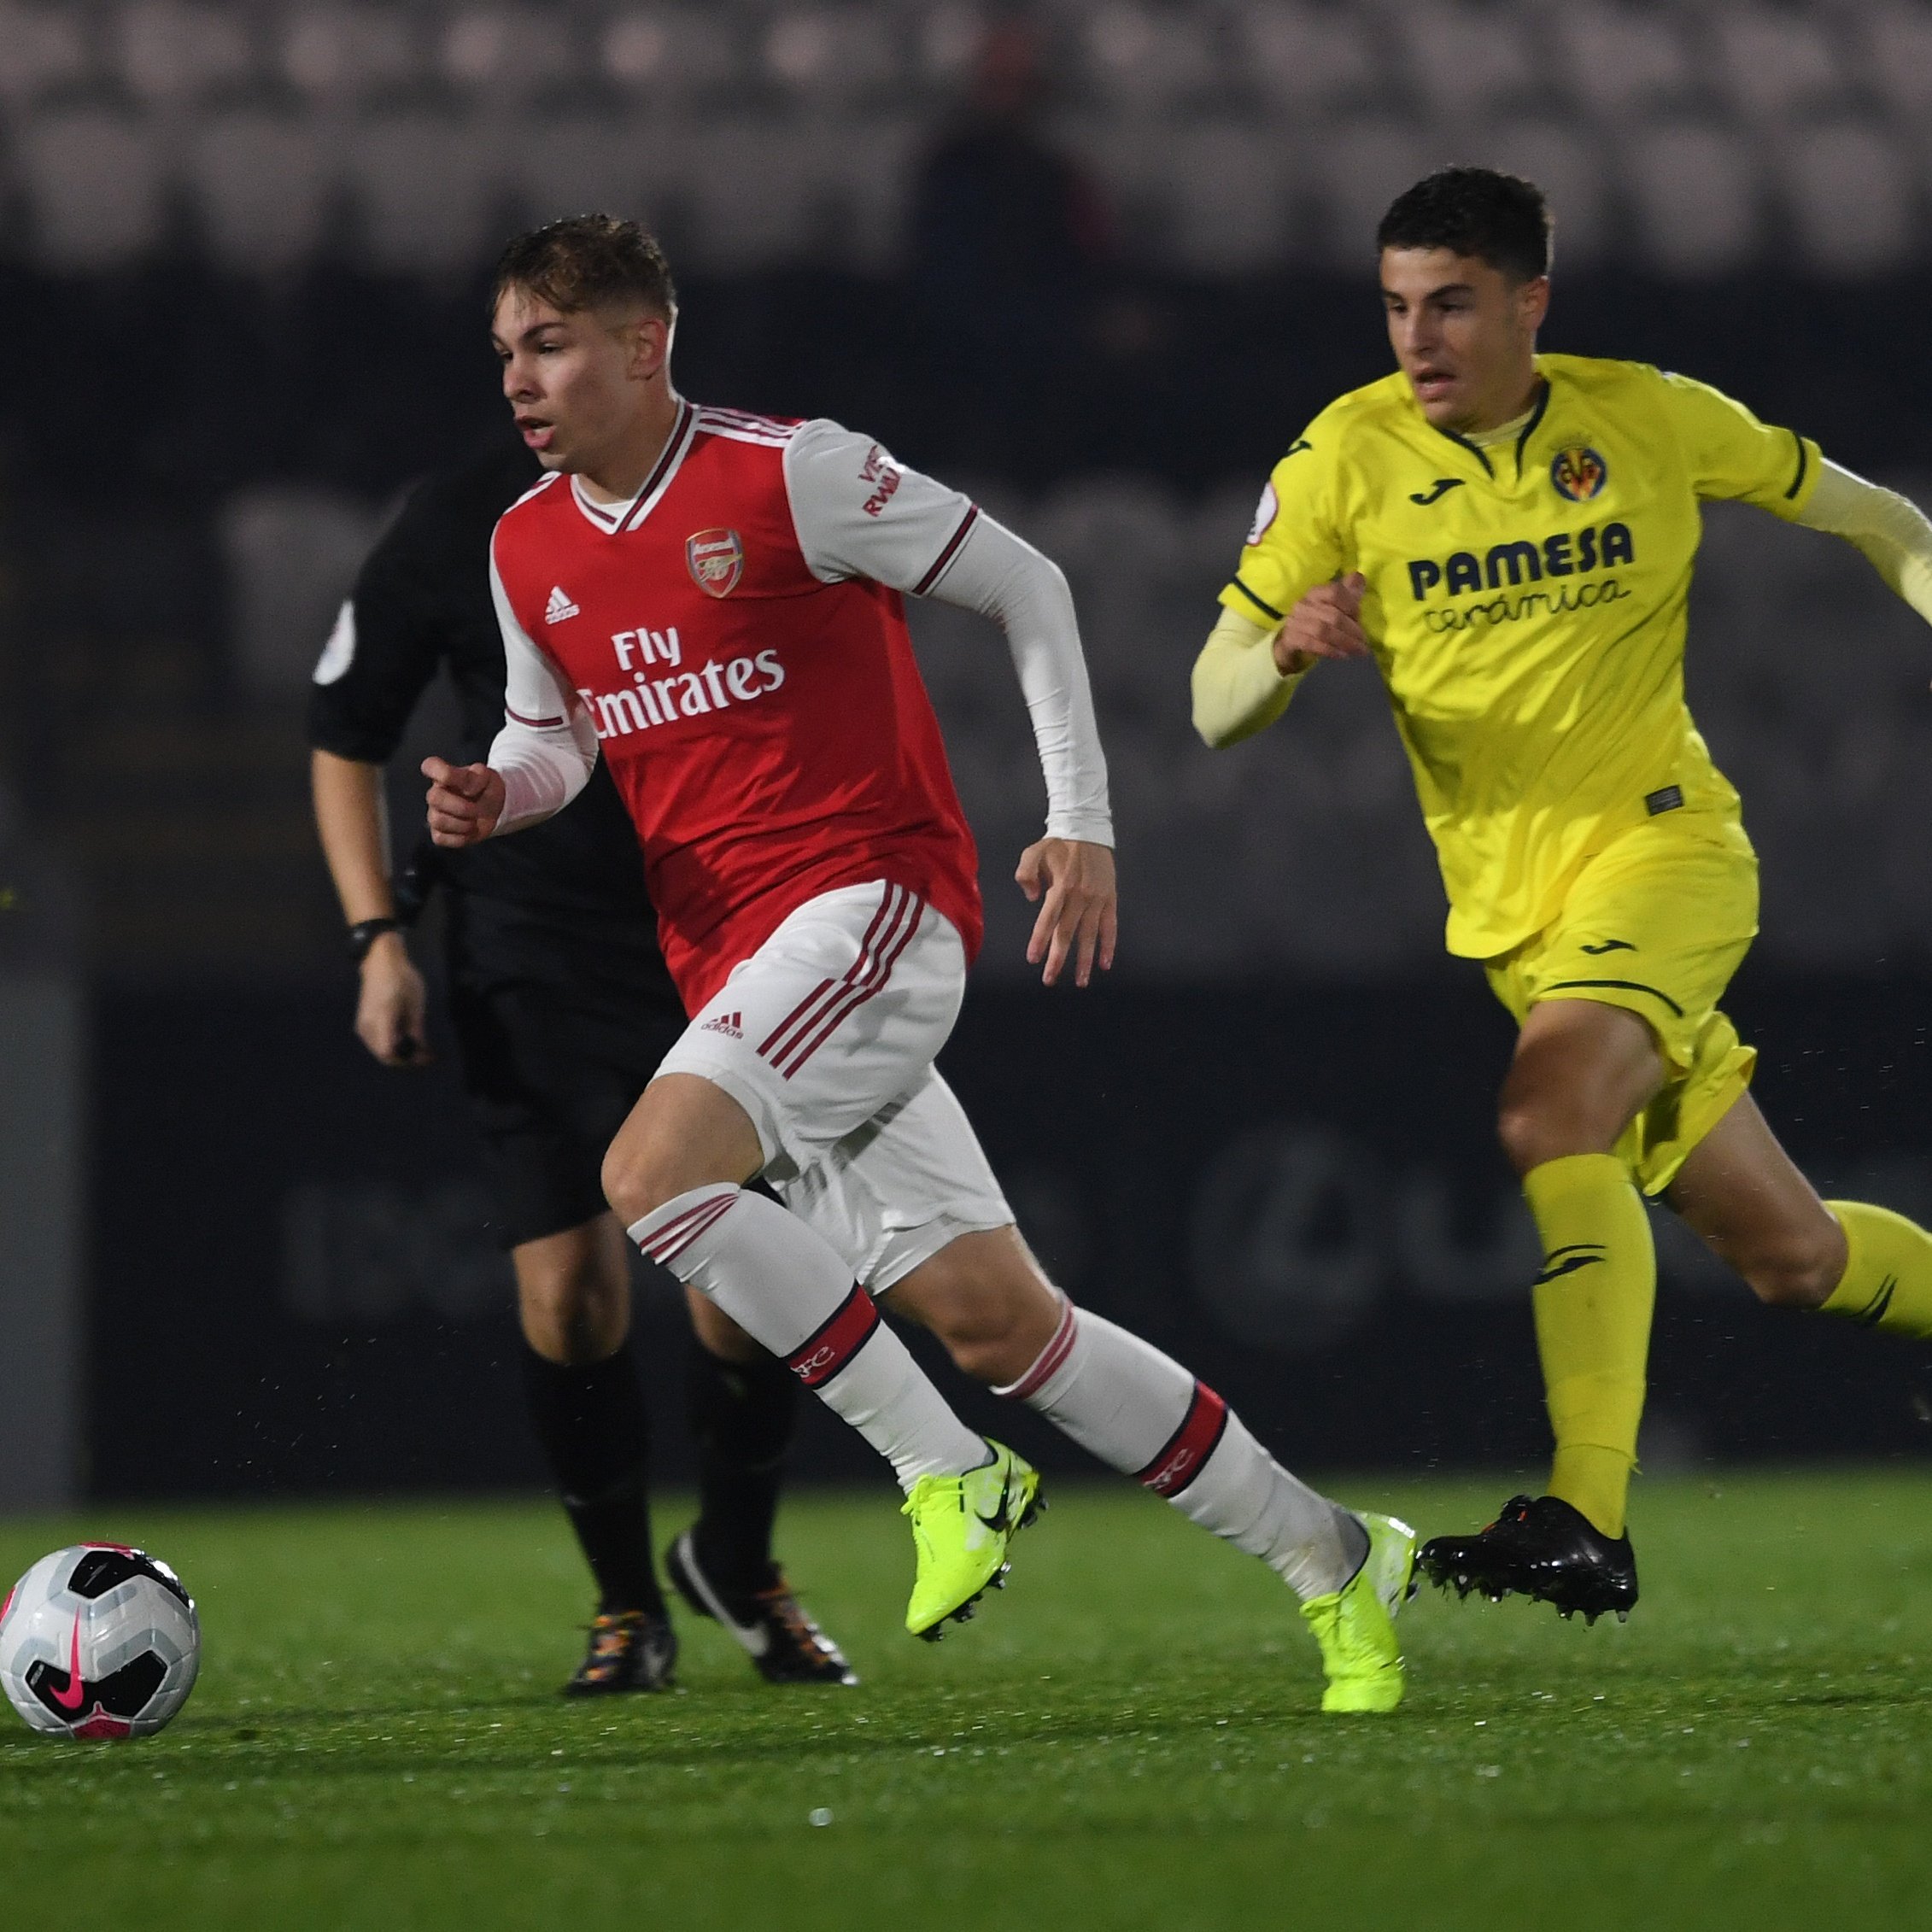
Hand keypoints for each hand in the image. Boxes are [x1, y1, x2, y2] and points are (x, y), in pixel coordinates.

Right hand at [355, 932, 430, 1067]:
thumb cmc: (401, 978)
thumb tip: (422, 1050)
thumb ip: (416, 1029)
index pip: (388, 1053)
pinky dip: (392, 1045)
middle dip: (405, 1059)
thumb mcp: (415, 1003)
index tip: (424, 1058)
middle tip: (425, 1055)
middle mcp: (367, 1026)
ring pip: (380, 1051)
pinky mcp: (363, 1024)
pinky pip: (377, 1042)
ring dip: (399, 1053)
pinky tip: (406, 1039)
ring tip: (419, 1047)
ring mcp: (363, 1025)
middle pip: (383, 1056)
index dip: (406, 1060)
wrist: (381, 963)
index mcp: (381, 1019)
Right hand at [423, 757, 504, 846]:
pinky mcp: (438, 833)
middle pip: (434, 798)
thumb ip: (478, 775)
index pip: (430, 766)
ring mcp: (435, 814)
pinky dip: (460, 837)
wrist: (495, 809)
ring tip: (475, 821)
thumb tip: (468, 788)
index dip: (441, 773)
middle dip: (461, 806)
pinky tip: (469, 831)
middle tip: (477, 809)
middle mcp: (436, 793)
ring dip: (462, 824)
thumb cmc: (486, 789)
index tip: (459, 779)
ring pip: (437, 820)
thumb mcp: (487, 776)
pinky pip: (441, 838)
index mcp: (444, 775)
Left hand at [1015, 838, 1117, 987]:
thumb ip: (1026, 875)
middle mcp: (1079, 896)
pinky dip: (1109, 945)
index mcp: (1061, 886)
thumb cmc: (1057, 844)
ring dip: (1085, 960)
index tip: (1033, 959)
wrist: (1088, 830)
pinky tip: (1105, 963)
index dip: (1040, 940)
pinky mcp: (1109, 899)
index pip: (1048, 919)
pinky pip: (1110, 926)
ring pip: (1090, 935)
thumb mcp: (1032, 852)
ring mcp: (1097, 899)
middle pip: (1067, 933)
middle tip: (1050, 979)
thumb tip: (1032, 899)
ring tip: (1081, 981)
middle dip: (1058, 959)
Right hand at [1274, 571, 1369, 673]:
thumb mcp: (1335, 607)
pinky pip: (1312, 644)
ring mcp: (1294, 621)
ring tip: (1358, 651)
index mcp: (1316, 593)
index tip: (1360, 619)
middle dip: (1352, 630)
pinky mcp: (1290, 638)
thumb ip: (1348, 593)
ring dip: (1344, 642)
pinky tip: (1343, 655)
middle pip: (1332, 615)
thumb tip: (1360, 577)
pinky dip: (1331, 650)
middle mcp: (1303, 604)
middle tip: (1364, 642)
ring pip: (1323, 631)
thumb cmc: (1317, 622)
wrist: (1291, 643)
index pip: (1335, 592)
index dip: (1351, 605)